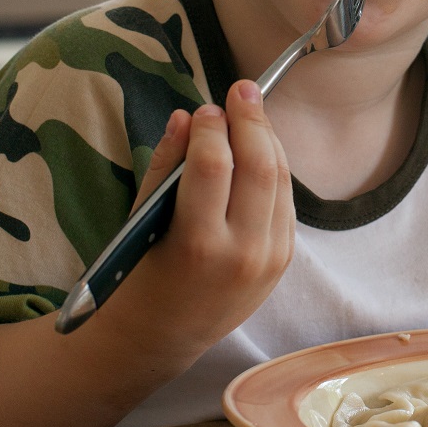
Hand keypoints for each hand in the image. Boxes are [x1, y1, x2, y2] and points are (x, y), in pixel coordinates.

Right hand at [108, 80, 295, 352]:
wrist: (163, 338)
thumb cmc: (142, 274)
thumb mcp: (143, 221)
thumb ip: (166, 166)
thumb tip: (187, 116)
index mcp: (197, 246)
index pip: (213, 166)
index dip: (212, 126)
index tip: (205, 107)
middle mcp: (242, 254)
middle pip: (259, 166)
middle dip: (251, 120)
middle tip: (241, 89)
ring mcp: (269, 260)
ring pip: (281, 180)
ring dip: (268, 139)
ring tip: (250, 113)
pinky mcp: (284, 261)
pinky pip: (285, 201)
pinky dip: (274, 169)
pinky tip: (259, 149)